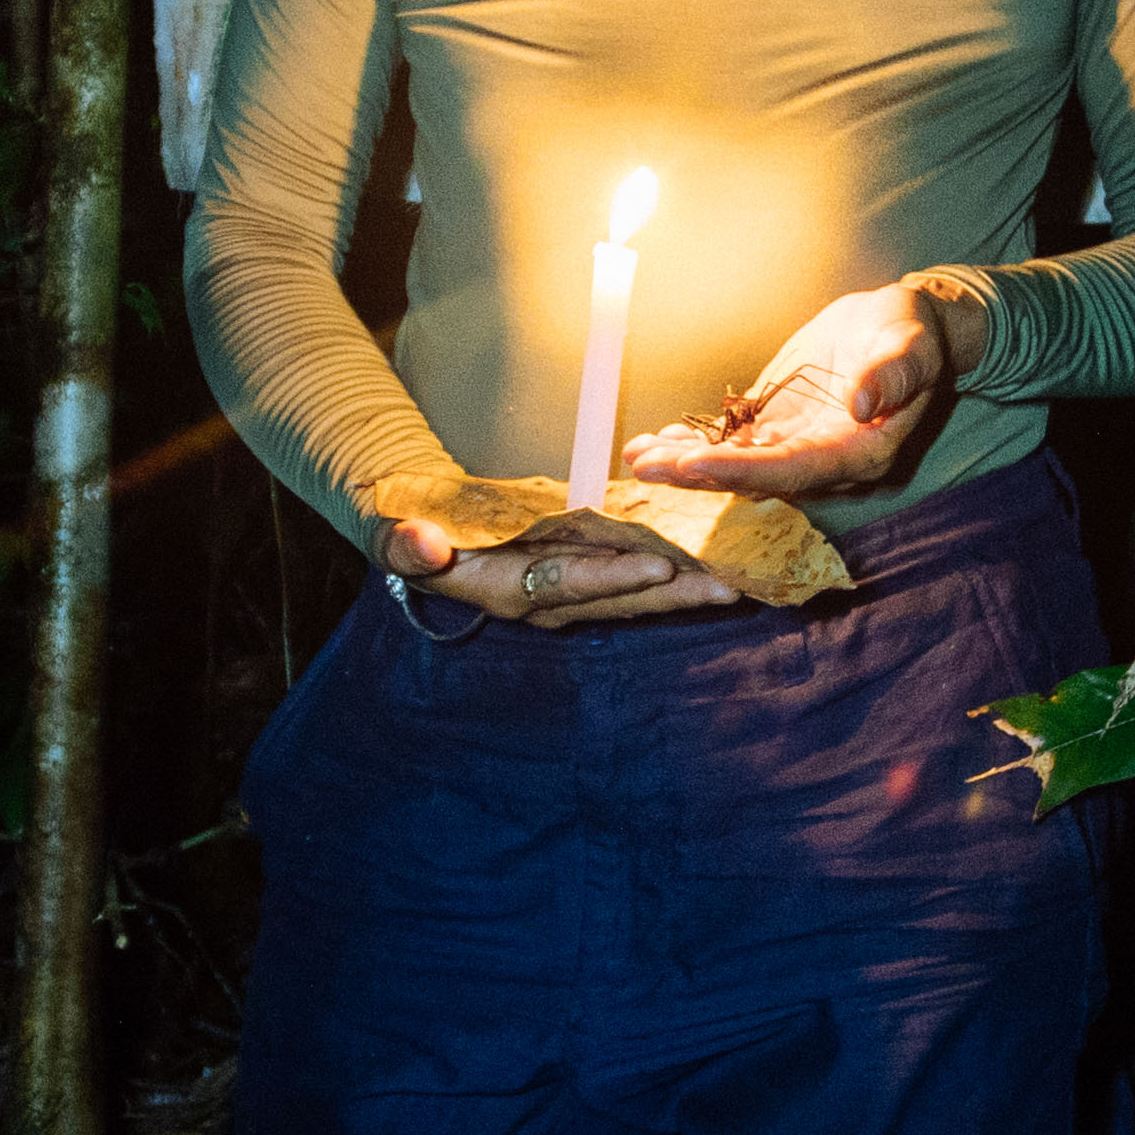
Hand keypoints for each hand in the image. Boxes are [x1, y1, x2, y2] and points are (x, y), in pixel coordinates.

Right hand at [378, 502, 748, 630]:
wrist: (418, 536)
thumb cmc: (408, 532)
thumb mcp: (396, 535)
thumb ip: (406, 544)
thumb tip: (422, 544)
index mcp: (508, 592)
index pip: (568, 584)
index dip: (612, 577)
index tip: (657, 569)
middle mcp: (546, 602)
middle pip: (619, 599)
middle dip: (674, 594)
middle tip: (729, 585)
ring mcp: (566, 593)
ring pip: (634, 592)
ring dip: (685, 587)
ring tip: (737, 578)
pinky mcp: (580, 575)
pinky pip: (631, 573)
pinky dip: (672, 570)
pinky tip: (711, 560)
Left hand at [625, 278, 975, 500]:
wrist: (901, 329)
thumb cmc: (912, 335)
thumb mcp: (911, 346)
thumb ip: (893, 375)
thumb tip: (863, 402)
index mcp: (859, 453)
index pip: (796, 470)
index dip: (746, 470)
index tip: (698, 464)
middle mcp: (822, 462)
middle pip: (755, 477)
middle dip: (698, 475)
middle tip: (647, 466)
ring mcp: (795, 446)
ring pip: (734, 465)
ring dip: (684, 465)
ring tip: (637, 457)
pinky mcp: (775, 427)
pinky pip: (729, 443)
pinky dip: (690, 446)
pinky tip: (651, 443)